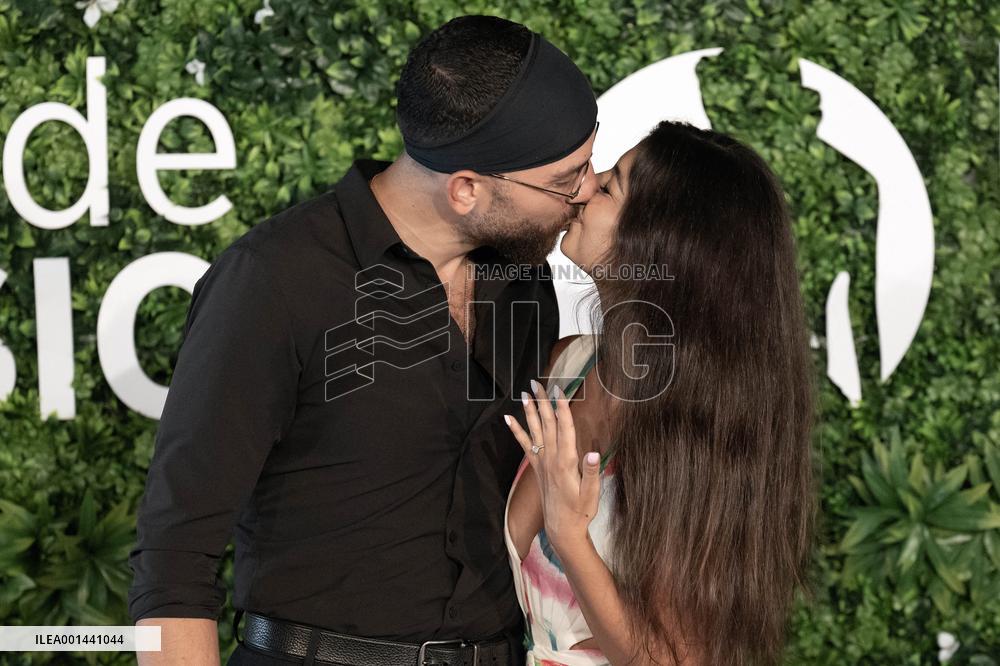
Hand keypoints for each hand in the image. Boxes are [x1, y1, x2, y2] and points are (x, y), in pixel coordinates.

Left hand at [504, 378, 601, 553]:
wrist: (562, 528)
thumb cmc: (581, 510)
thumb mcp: (592, 494)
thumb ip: (592, 473)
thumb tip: (595, 454)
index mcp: (567, 462)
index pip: (565, 429)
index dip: (562, 409)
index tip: (559, 391)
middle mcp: (552, 459)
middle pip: (547, 425)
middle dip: (543, 403)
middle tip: (537, 383)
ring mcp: (542, 463)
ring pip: (535, 431)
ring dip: (529, 411)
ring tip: (525, 393)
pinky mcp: (537, 468)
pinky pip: (525, 445)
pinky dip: (516, 430)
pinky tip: (508, 418)